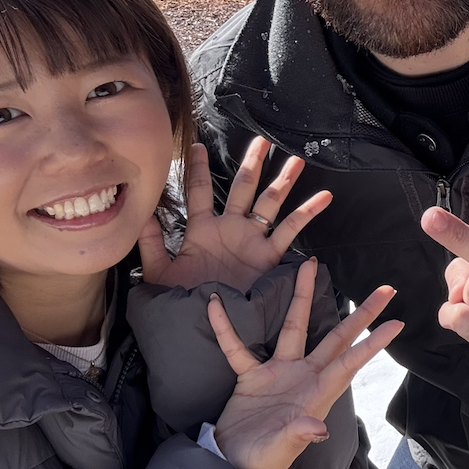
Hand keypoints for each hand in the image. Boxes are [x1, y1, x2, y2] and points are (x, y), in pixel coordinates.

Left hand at [140, 137, 331, 291]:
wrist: (206, 328)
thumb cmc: (181, 302)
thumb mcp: (160, 274)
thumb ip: (152, 245)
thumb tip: (145, 214)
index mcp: (202, 230)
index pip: (200, 191)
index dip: (199, 169)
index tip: (196, 145)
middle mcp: (230, 229)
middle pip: (243, 188)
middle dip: (252, 163)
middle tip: (261, 140)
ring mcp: (252, 240)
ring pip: (270, 202)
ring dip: (283, 180)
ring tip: (295, 159)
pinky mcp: (269, 256)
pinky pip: (290, 230)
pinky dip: (307, 213)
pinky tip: (323, 196)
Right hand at [210, 262, 401, 468]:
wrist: (233, 467)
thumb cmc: (263, 462)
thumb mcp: (281, 449)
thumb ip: (298, 435)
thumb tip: (318, 429)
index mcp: (317, 394)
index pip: (350, 362)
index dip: (372, 343)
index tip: (397, 322)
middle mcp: (304, 377)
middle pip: (336, 337)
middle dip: (359, 314)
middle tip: (385, 288)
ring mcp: (279, 373)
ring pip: (293, 327)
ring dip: (301, 298)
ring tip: (308, 266)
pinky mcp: (251, 376)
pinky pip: (237, 347)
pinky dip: (226, 328)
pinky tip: (216, 304)